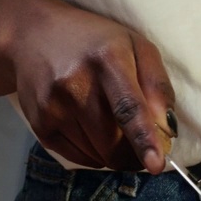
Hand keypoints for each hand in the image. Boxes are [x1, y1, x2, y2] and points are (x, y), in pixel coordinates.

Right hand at [11, 0, 173, 172]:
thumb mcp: (135, 46)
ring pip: (97, 156)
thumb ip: (157, 85)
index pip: (128, 108)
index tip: (156, 165)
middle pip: (113, 143)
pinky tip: (91, 130)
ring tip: (109, 125)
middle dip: (134, 154)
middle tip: (141, 145)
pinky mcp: (39, 124)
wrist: (33, 35)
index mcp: (107, 59)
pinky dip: (93, 154)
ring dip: (113, 153)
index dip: (144, 139)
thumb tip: (167, 128)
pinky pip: (77, 158)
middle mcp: (75, 84)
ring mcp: (53, 106)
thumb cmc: (95, 42)